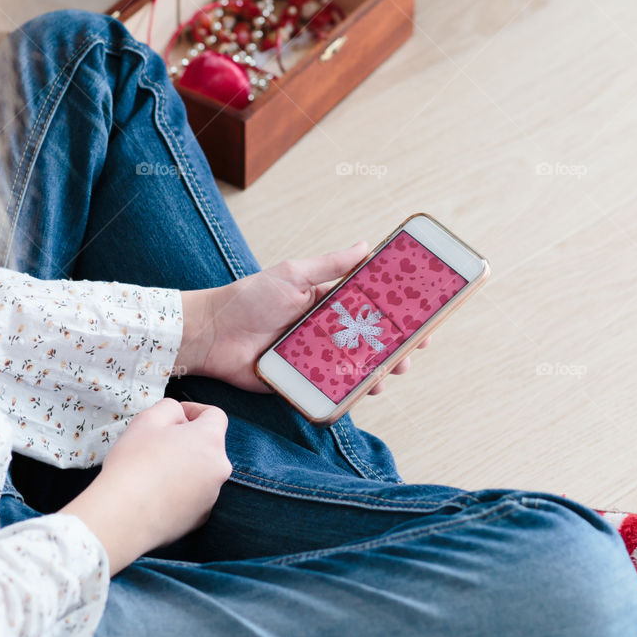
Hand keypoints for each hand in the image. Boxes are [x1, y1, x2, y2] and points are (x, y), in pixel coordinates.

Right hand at [59, 397, 231, 575]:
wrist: (122, 517)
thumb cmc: (134, 464)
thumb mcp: (148, 419)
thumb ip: (171, 407)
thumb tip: (180, 416)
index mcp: (210, 440)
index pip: (215, 415)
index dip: (194, 410)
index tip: (176, 416)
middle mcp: (219, 468)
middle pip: (208, 445)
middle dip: (188, 440)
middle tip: (158, 444)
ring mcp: (212, 496)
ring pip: (201, 471)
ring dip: (184, 466)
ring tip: (153, 472)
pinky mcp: (200, 518)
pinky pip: (194, 495)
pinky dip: (181, 491)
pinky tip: (156, 493)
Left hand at [179, 242, 433, 396]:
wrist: (211, 333)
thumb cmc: (249, 298)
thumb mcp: (292, 274)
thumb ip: (329, 264)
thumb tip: (366, 245)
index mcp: (328, 303)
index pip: (372, 307)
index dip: (399, 314)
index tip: (425, 318)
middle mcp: (325, 332)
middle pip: (371, 342)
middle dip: (396, 348)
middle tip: (412, 352)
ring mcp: (315, 359)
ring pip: (356, 368)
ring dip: (378, 372)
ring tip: (388, 373)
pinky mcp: (300, 382)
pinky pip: (330, 389)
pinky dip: (348, 392)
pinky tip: (362, 391)